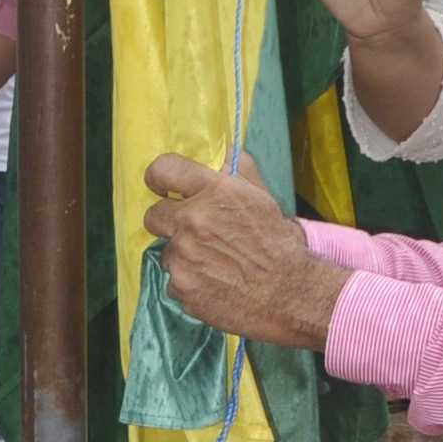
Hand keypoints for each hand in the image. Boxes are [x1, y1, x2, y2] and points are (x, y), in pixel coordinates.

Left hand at [142, 151, 348, 351]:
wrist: (289, 293)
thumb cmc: (279, 244)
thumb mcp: (262, 197)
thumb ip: (238, 168)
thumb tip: (220, 149)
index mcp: (216, 192)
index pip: (165, 169)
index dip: (157, 178)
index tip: (160, 187)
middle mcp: (194, 220)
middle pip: (153, 215)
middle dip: (168, 223)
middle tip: (191, 233)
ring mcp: (184, 256)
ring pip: (166, 252)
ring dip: (183, 257)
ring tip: (213, 264)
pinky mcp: (181, 287)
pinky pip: (173, 281)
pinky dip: (189, 283)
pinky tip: (214, 285)